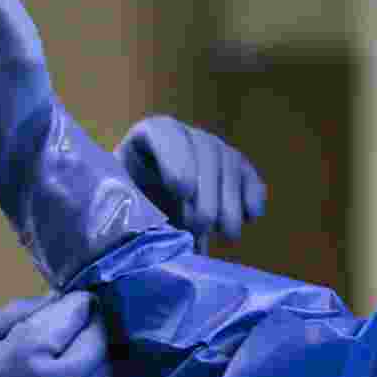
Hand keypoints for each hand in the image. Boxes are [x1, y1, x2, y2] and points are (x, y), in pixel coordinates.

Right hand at [0, 291, 111, 376]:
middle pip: (97, 341)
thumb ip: (21, 309)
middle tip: (71, 329)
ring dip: (92, 358)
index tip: (72, 301)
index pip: (76, 313)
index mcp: (25, 355)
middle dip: (88, 328)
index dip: (77, 302)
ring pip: (106, 369)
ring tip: (68, 358)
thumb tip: (61, 297)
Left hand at [116, 116, 266, 249]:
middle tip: (202, 225)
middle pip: (203, 150)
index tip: (182, 191)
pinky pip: (248, 175)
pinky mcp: (234, 168)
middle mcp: (184, 135)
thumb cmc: (127, 208)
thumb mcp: (123, 206)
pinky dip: (252, 194)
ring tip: (227, 233)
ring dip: (230, 200)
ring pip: (228, 163)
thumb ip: (131, 214)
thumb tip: (150, 242)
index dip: (176, 159)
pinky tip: (251, 217)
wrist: (144, 210)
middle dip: (206, 190)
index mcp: (147, 136)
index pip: (163, 133)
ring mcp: (212, 148)